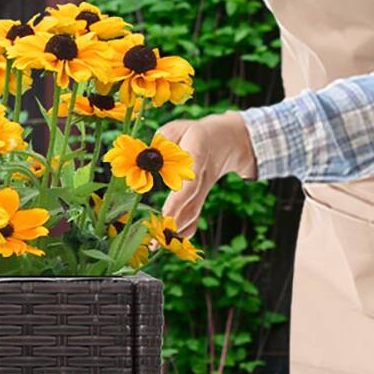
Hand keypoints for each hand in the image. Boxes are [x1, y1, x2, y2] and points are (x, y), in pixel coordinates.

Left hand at [156, 112, 257, 237]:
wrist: (228, 140)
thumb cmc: (194, 133)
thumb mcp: (176, 129)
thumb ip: (161, 142)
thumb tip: (145, 159)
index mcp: (199, 155)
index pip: (190, 182)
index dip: (178, 201)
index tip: (166, 215)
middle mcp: (203, 176)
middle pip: (190, 203)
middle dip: (173, 223)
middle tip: (155, 240)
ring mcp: (204, 189)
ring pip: (193, 213)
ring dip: (176, 231)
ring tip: (158, 244)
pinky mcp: (201, 197)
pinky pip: (195, 216)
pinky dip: (184, 230)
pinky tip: (170, 242)